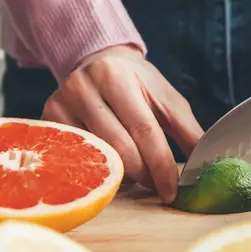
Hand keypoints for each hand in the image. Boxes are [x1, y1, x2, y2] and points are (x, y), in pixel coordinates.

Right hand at [42, 45, 202, 202]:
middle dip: (144, 175)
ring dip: (123, 176)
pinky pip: (75, 158)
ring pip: (95, 157)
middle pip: (117, 147)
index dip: (160, 165)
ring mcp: (59, 104)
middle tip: (159, 188)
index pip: (143, 130)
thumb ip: (186, 129)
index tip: (172, 190)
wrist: (97, 61)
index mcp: (116, 76)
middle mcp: (82, 87)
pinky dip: (98, 171)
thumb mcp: (165, 97)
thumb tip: (204, 164)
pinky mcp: (46, 120)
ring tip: (140, 178)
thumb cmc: (136, 83)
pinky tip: (112, 172)